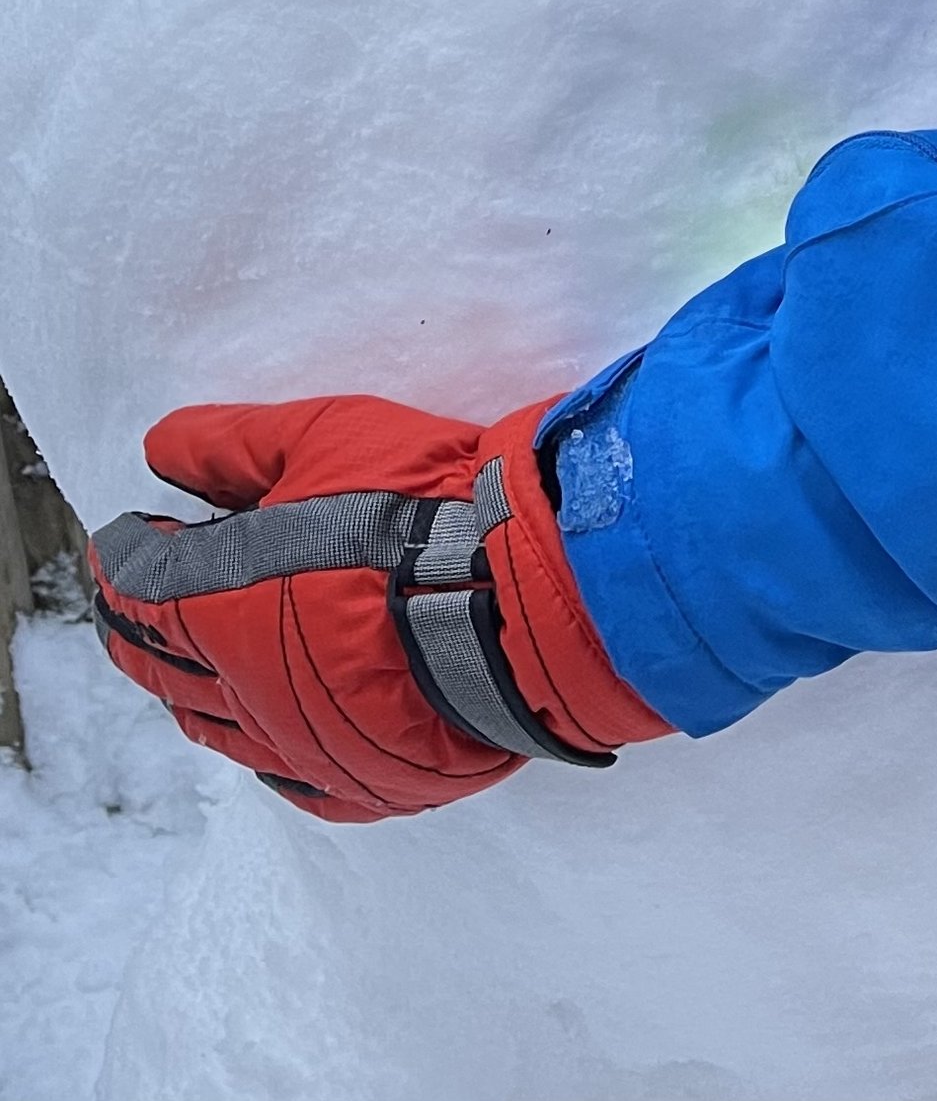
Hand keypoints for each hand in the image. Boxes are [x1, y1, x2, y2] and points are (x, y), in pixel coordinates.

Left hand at [88, 390, 668, 822]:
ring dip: (199, 682)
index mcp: (215, 608)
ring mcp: (295, 746)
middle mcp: (238, 690)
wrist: (524, 598)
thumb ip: (233, 444)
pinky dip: (269, 739)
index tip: (131, 531)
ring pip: (215, 723)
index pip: (133, 586)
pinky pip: (287, 771)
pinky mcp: (355, 784)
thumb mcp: (326, 438)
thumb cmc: (422, 511)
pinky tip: (280, 718)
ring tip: (208, 650)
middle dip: (146, 622)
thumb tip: (161, 446)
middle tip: (149, 594)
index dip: (127, 551)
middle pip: (158, 663)